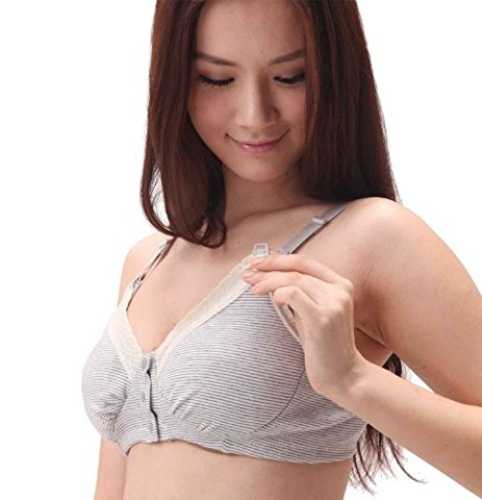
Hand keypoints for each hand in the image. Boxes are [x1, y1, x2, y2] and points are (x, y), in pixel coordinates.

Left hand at [242, 252, 365, 394]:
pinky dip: (279, 292)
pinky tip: (272, 299)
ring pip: (293, 279)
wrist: (344, 376)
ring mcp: (333, 303)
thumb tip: (270, 276)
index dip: (278, 259)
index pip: (305, 262)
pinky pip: (294, 294)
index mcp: (340, 284)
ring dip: (268, 281)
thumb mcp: (313, 312)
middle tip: (247, 275)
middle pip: (296, 269)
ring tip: (253, 288)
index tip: (257, 263)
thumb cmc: (324, 346)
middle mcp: (340, 290)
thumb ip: (300, 293)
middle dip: (267, 269)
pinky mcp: (323, 318)